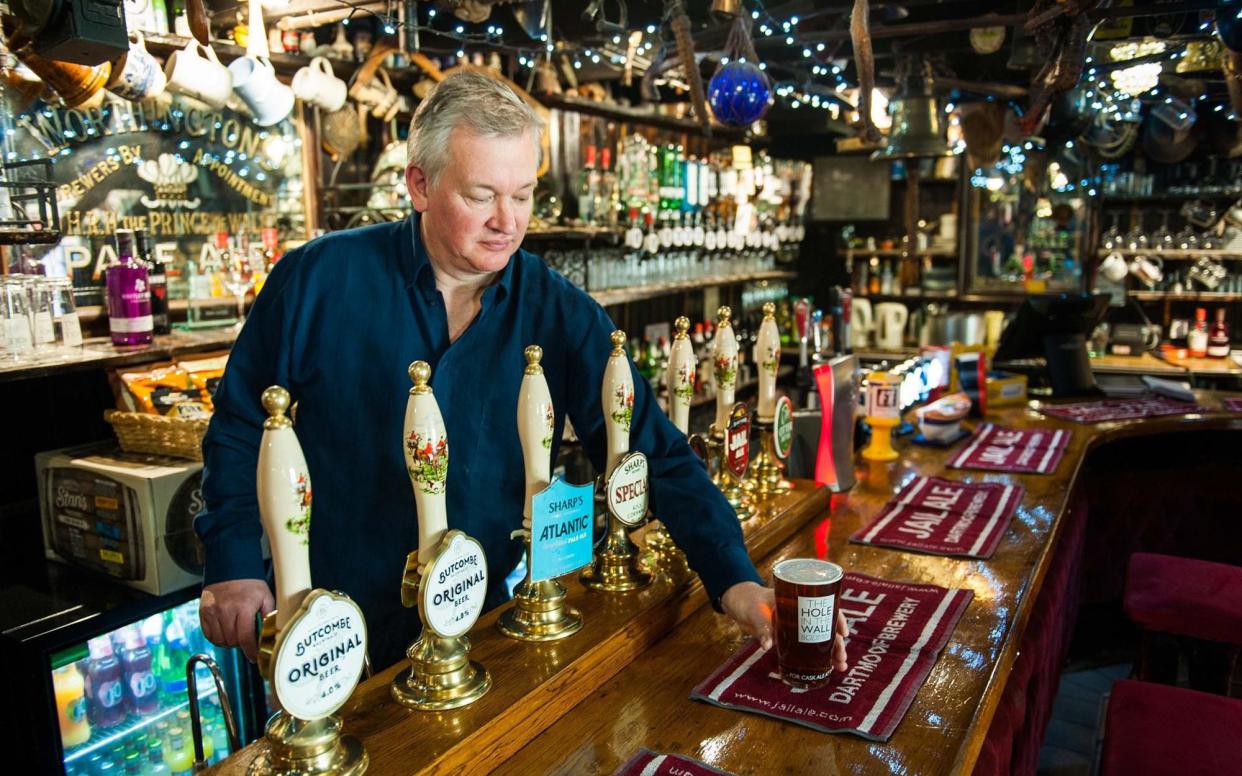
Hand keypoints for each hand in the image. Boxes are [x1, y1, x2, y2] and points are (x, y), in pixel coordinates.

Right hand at [200, 579, 274, 662]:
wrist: (230, 568)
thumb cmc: (250, 584)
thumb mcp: (266, 597)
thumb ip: (269, 616)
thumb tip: (274, 634)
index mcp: (243, 607)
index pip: (245, 638)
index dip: (250, 651)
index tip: (254, 657)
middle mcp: (226, 610)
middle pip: (232, 641)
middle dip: (241, 644)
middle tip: (246, 638)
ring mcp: (212, 612)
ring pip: (220, 640)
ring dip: (229, 642)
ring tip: (236, 633)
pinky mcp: (203, 612)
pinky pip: (209, 635)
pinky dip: (217, 638)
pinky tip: (225, 631)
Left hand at [721, 581, 849, 672]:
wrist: (738, 604)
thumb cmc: (748, 601)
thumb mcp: (755, 611)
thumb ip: (762, 627)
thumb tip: (768, 646)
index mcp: (798, 600)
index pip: (824, 606)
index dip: (837, 618)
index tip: (844, 633)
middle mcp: (801, 614)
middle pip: (826, 627)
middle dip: (837, 643)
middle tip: (842, 658)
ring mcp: (796, 627)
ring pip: (819, 640)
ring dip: (831, 653)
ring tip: (840, 667)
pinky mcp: (788, 639)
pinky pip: (806, 648)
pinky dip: (816, 658)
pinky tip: (826, 669)